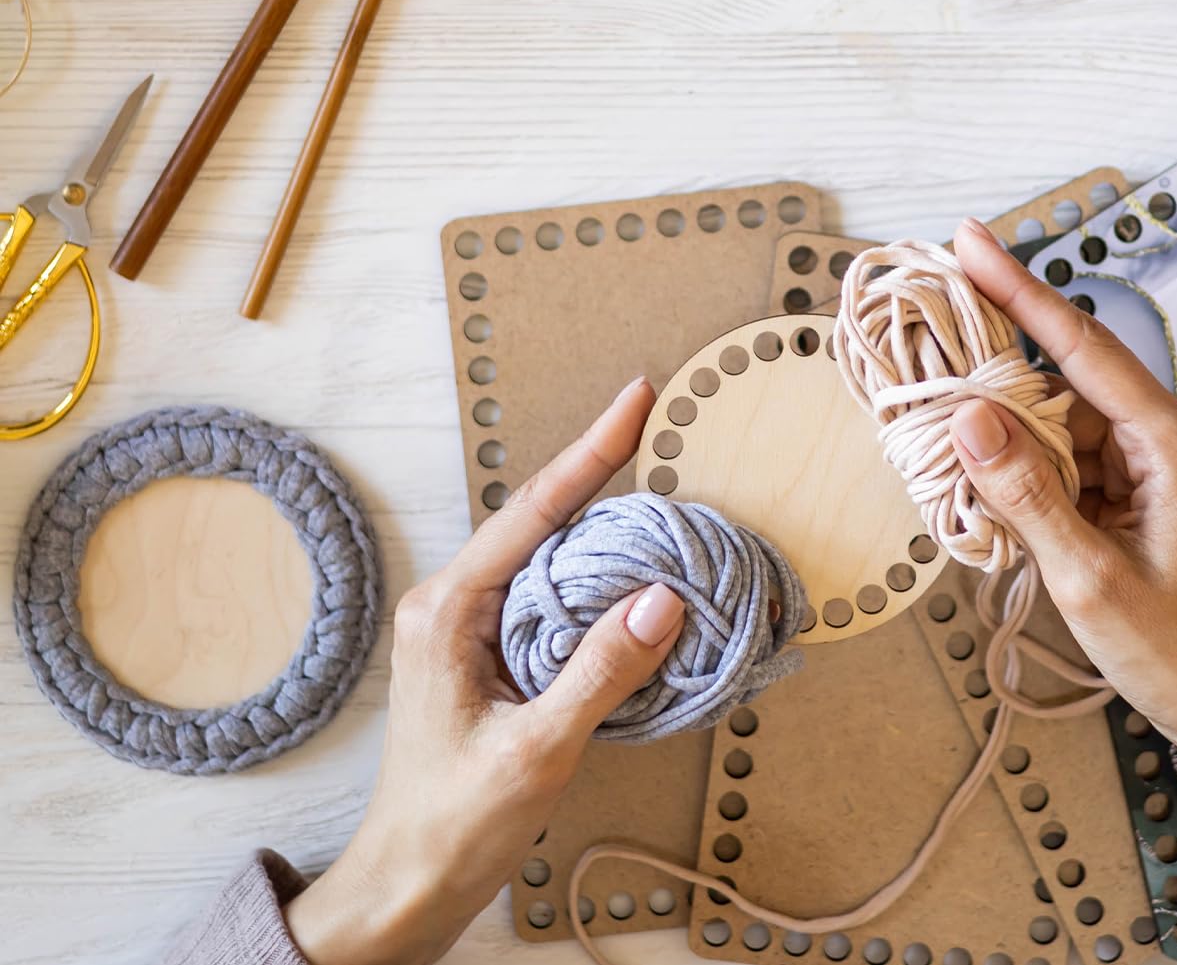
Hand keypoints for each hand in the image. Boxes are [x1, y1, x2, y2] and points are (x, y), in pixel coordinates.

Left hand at [285, 377, 684, 964]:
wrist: (406, 888)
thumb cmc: (454, 825)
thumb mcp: (536, 750)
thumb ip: (600, 672)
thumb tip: (664, 596)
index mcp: (450, 609)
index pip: (533, 509)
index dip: (592, 449)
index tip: (636, 396)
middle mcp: (453, 603)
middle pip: (542, 521)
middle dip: (603, 476)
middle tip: (662, 435)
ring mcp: (468, 628)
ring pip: (548, 557)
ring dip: (604, 530)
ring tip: (662, 501)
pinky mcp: (486, 654)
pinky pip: (549, 596)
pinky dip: (597, 579)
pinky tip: (635, 580)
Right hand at [949, 219, 1176, 918]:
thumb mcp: (1091, 582)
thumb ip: (1027, 494)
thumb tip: (968, 416)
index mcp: (1176, 446)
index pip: (1084, 348)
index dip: (1020, 290)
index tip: (969, 240)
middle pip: (1073, 385)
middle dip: (1003, 380)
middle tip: (939, 362)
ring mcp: (1171, 468)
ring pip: (1075, 427)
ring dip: (1021, 443)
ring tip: (967, 457)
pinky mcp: (1160, 496)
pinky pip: (1088, 462)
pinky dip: (1045, 474)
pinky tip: (1009, 498)